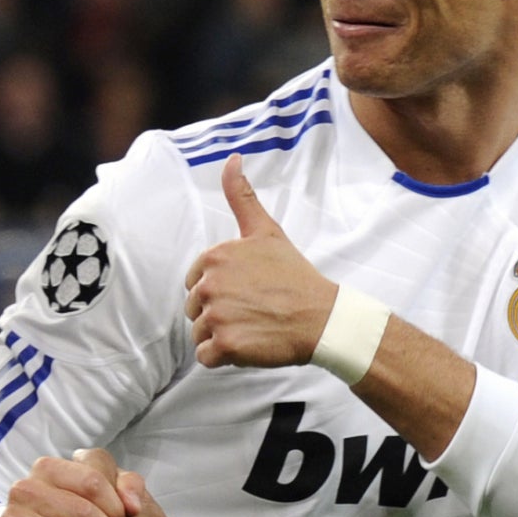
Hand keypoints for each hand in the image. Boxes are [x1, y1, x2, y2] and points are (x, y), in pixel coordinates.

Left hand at [185, 154, 336, 368]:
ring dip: (222, 337)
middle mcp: (209, 284)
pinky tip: (250, 345)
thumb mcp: (266, 231)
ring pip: (200, 334)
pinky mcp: (224, 344)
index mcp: (214, 257)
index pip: (195, 283)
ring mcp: (216, 315)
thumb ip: (242, 197)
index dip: (220, 291)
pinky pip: (206, 358)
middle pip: (194, 309)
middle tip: (253, 311)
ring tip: (254, 327)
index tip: (248, 292)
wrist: (323, 318)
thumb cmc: (295, 276)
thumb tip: (232, 158)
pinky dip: (225, 357)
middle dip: (219, 315)